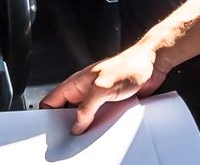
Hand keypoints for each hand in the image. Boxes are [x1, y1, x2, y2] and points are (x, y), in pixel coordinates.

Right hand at [39, 43, 167, 133]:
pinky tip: (105, 129)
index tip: (53, 129)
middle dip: (67, 124)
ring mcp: (96, 96)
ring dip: (86, 125)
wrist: (152, 64)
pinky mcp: (109, 102)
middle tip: (73, 136)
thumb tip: (76, 124)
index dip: (47, 114)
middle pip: (66, 111)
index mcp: (76, 82)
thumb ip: (87, 107)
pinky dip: (99, 125)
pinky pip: (99, 117)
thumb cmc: (129, 66)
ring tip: (90, 134)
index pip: (51, 100)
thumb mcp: (103, 88)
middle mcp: (84, 89)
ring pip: (83, 116)